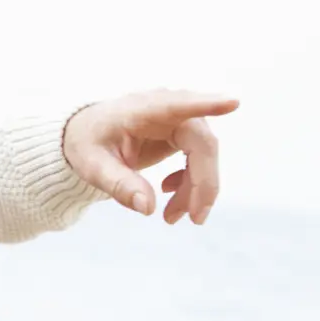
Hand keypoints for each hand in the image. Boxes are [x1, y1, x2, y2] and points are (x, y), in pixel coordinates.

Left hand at [63, 88, 237, 224]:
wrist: (86, 135)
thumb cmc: (87, 142)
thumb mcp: (93, 166)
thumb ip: (119, 184)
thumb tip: (148, 208)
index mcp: (144, 108)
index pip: (180, 103)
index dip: (208, 104)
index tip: (233, 102)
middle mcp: (168, 109)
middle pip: (202, 144)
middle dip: (204, 183)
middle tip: (196, 218)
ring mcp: (178, 120)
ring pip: (204, 156)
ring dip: (196, 189)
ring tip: (171, 217)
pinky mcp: (181, 134)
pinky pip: (198, 160)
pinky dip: (190, 183)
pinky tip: (169, 194)